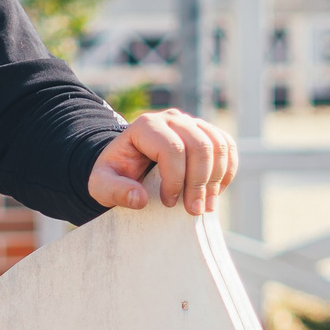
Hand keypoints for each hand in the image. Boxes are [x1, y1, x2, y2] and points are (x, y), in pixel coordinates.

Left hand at [86, 108, 236, 216]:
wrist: (127, 165)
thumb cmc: (115, 174)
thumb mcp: (102, 185)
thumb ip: (114, 191)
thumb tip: (140, 198)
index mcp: (145, 126)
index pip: (172, 149)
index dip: (176, 179)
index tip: (169, 202)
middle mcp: (171, 119)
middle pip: (200, 146)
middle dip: (199, 183)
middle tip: (193, 210)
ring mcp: (191, 123)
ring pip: (218, 146)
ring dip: (216, 179)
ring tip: (205, 206)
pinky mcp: (206, 132)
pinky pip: (227, 146)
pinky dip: (227, 170)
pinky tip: (216, 191)